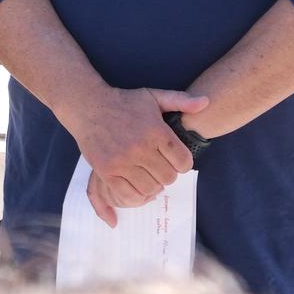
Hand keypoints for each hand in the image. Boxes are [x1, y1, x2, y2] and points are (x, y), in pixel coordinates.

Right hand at [62, 87, 207, 226]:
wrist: (88, 106)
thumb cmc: (123, 102)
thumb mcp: (153, 96)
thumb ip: (180, 101)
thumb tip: (206, 102)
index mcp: (156, 131)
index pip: (184, 162)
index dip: (182, 164)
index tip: (174, 160)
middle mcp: (140, 147)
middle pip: (168, 178)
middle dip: (167, 175)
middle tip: (158, 168)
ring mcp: (122, 161)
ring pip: (151, 188)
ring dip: (152, 186)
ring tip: (147, 176)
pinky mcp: (106, 170)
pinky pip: (129, 194)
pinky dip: (136, 196)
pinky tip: (136, 186)